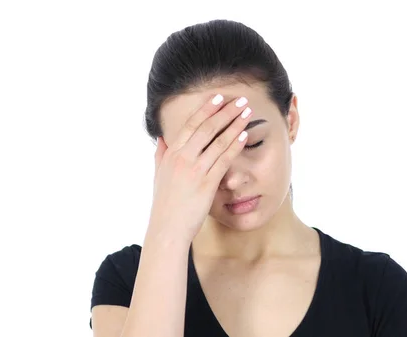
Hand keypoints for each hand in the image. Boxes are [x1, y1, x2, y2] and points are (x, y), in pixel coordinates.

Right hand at [147, 94, 252, 243]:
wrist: (167, 229)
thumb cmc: (165, 204)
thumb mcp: (159, 176)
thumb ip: (161, 155)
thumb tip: (162, 139)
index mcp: (172, 154)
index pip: (191, 124)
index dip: (206, 109)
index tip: (219, 98)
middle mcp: (182, 158)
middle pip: (207, 127)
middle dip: (225, 111)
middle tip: (240, 100)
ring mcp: (195, 170)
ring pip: (218, 140)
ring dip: (235, 124)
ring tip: (247, 112)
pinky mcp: (207, 184)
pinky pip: (224, 160)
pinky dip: (235, 145)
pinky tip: (245, 135)